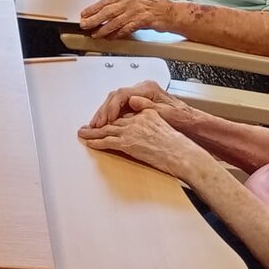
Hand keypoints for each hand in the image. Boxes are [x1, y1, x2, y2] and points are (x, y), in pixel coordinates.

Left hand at [78, 0, 170, 38]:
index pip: (105, 1)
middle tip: (84, 25)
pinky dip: (117, 34)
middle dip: (94, 19)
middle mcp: (130, 1)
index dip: (93, 8)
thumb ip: (121, 6)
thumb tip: (105, 14)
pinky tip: (111, 37)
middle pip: (108, 11)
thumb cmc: (154, 7)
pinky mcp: (143, 20)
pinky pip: (126, 29)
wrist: (171, 12)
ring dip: (103, 29)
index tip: (84, 14)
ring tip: (95, 34)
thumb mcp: (135, 1)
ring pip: (115, 21)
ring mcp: (137, 10)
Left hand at [79, 98, 208, 182]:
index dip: (112, 118)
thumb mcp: (166, 126)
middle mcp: (138, 119)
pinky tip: (90, 143)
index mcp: (147, 113)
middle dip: (99, 124)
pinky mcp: (129, 143)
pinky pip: (108, 141)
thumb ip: (151, 121)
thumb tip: (142, 124)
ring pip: (107, 130)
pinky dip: (97, 142)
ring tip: (83, 134)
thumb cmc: (179, 147)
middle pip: (114, 120)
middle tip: (88, 127)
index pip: (125, 115)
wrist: (184, 155)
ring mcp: (132, 131)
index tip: (104, 121)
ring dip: (93, 132)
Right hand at [86, 81, 186, 128]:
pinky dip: (110, 115)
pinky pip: (118, 107)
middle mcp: (142, 89)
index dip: (111, 107)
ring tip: (95, 126)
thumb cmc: (181, 118)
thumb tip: (133, 100)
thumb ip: (149, 106)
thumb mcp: (167, 113)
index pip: (123, 93)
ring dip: (104, 113)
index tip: (106, 120)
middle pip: (115, 96)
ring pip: (114, 101)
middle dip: (103, 111)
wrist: (189, 122)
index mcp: (148, 88)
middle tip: (95, 125)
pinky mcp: (137, 103)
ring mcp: (139, 96)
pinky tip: (104, 124)